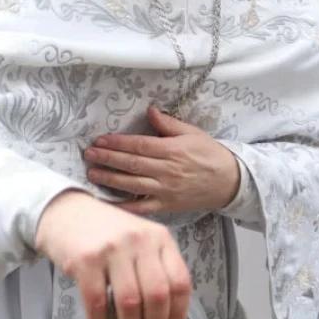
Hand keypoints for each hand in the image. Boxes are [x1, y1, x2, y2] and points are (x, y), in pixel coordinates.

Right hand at [34, 190, 190, 318]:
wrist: (64, 211)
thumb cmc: (104, 232)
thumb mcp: (138, 242)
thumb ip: (153, 270)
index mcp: (160, 239)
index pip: (180, 283)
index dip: (177, 315)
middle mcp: (140, 241)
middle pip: (157, 296)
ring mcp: (112, 249)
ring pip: (130, 303)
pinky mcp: (85, 259)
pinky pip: (96, 301)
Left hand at [83, 106, 240, 216]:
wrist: (229, 182)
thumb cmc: (209, 155)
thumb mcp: (191, 133)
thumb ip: (168, 124)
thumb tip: (149, 111)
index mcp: (172, 150)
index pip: (139, 146)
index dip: (118, 143)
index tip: (100, 140)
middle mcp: (167, 171)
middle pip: (132, 164)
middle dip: (108, 158)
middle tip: (88, 154)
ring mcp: (165, 190)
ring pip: (133, 185)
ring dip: (110, 179)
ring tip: (92, 174)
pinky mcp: (166, 206)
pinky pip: (141, 208)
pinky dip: (124, 207)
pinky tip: (107, 203)